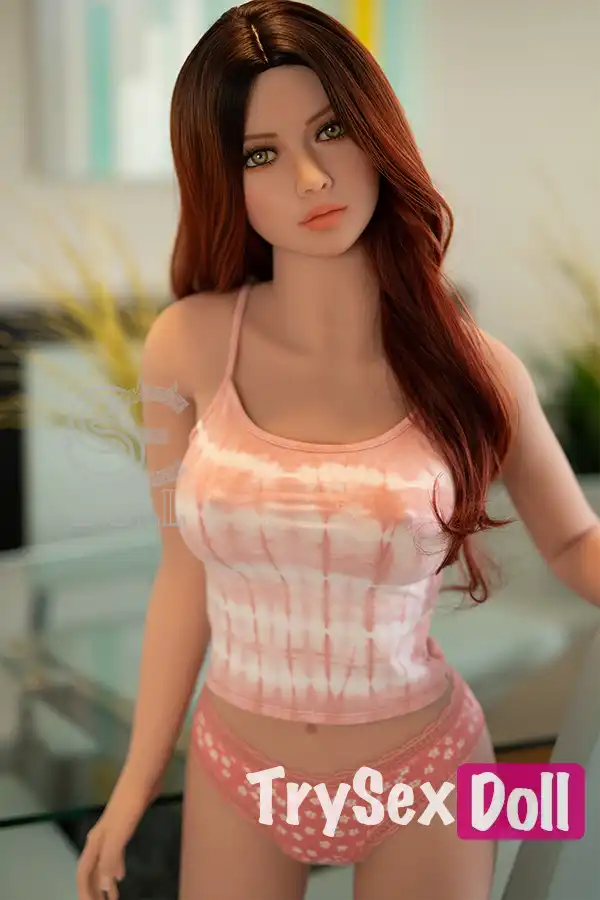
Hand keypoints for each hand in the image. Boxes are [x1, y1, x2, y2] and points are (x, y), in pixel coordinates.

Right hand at [76, 780, 149, 899]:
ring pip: (103, 863)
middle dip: (93, 889)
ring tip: (110, 898)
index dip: (85, 891)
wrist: (142, 779)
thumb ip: (110, 860)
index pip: (84, 873)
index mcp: (95, 842)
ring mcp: (111, 832)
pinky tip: (121, 875)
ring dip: (104, 881)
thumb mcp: (118, 835)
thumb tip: (104, 886)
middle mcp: (99, 839)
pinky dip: (115, 868)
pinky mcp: (124, 827)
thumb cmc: (129, 805)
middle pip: (91, 870)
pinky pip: (114, 855)